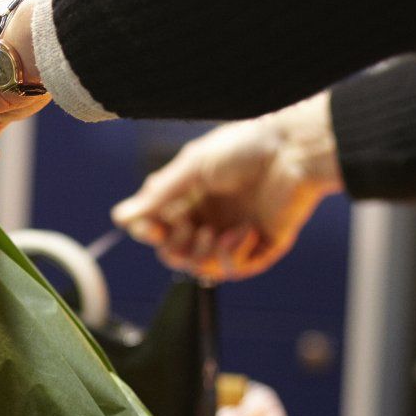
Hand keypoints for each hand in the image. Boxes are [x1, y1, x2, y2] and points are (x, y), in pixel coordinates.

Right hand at [110, 93, 342, 280]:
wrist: (295, 149)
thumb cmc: (245, 147)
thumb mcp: (192, 168)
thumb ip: (158, 195)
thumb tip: (121, 217)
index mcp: (192, 196)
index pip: (159, 227)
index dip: (150, 232)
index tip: (149, 227)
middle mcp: (212, 217)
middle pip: (176, 252)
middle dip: (174, 247)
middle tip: (184, 229)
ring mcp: (236, 233)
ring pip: (202, 267)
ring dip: (202, 254)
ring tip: (214, 233)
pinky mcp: (263, 246)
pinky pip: (236, 268)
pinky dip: (233, 254)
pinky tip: (244, 231)